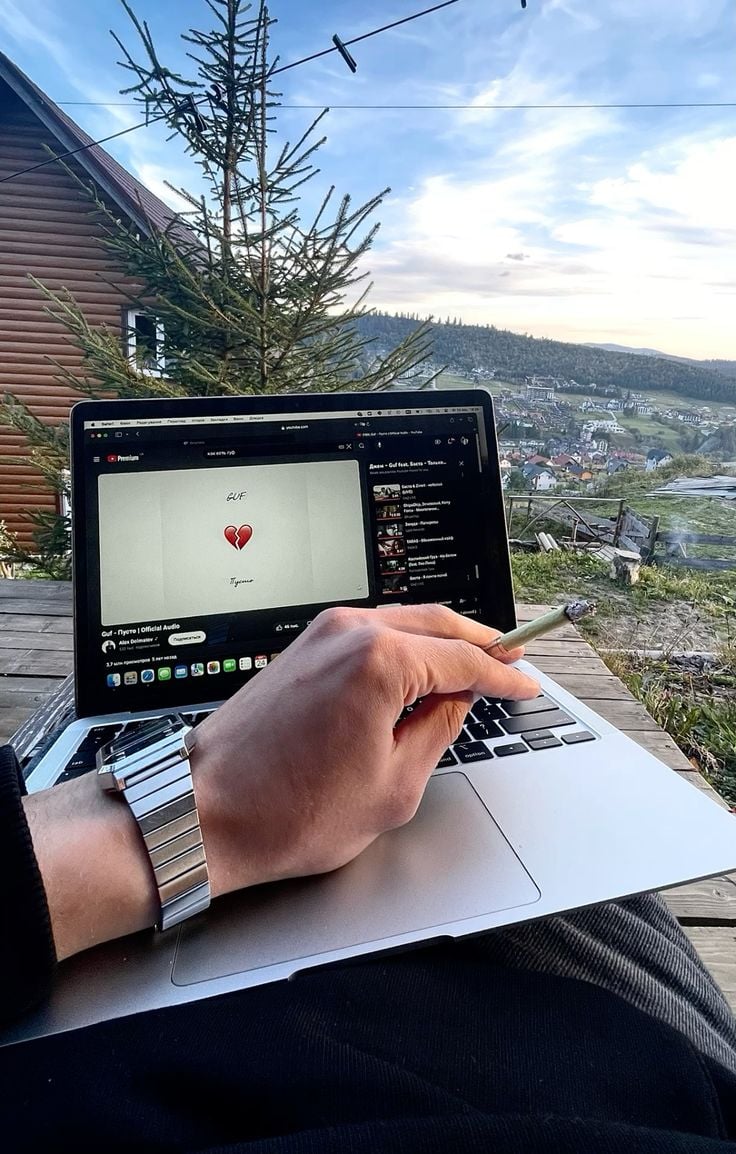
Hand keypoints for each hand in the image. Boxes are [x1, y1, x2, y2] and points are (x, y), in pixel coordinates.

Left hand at [26, 604, 537, 959]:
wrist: (206, 813)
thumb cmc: (288, 811)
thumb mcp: (394, 785)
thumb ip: (438, 730)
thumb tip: (456, 701)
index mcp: (379, 661)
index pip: (464, 660)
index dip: (504, 675)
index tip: (526, 685)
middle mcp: (349, 632)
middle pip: (436, 624)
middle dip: (480, 642)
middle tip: (512, 661)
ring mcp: (320, 635)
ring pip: (402, 621)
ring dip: (442, 640)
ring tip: (473, 666)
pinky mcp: (301, 648)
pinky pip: (369, 632)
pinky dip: (404, 645)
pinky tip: (418, 669)